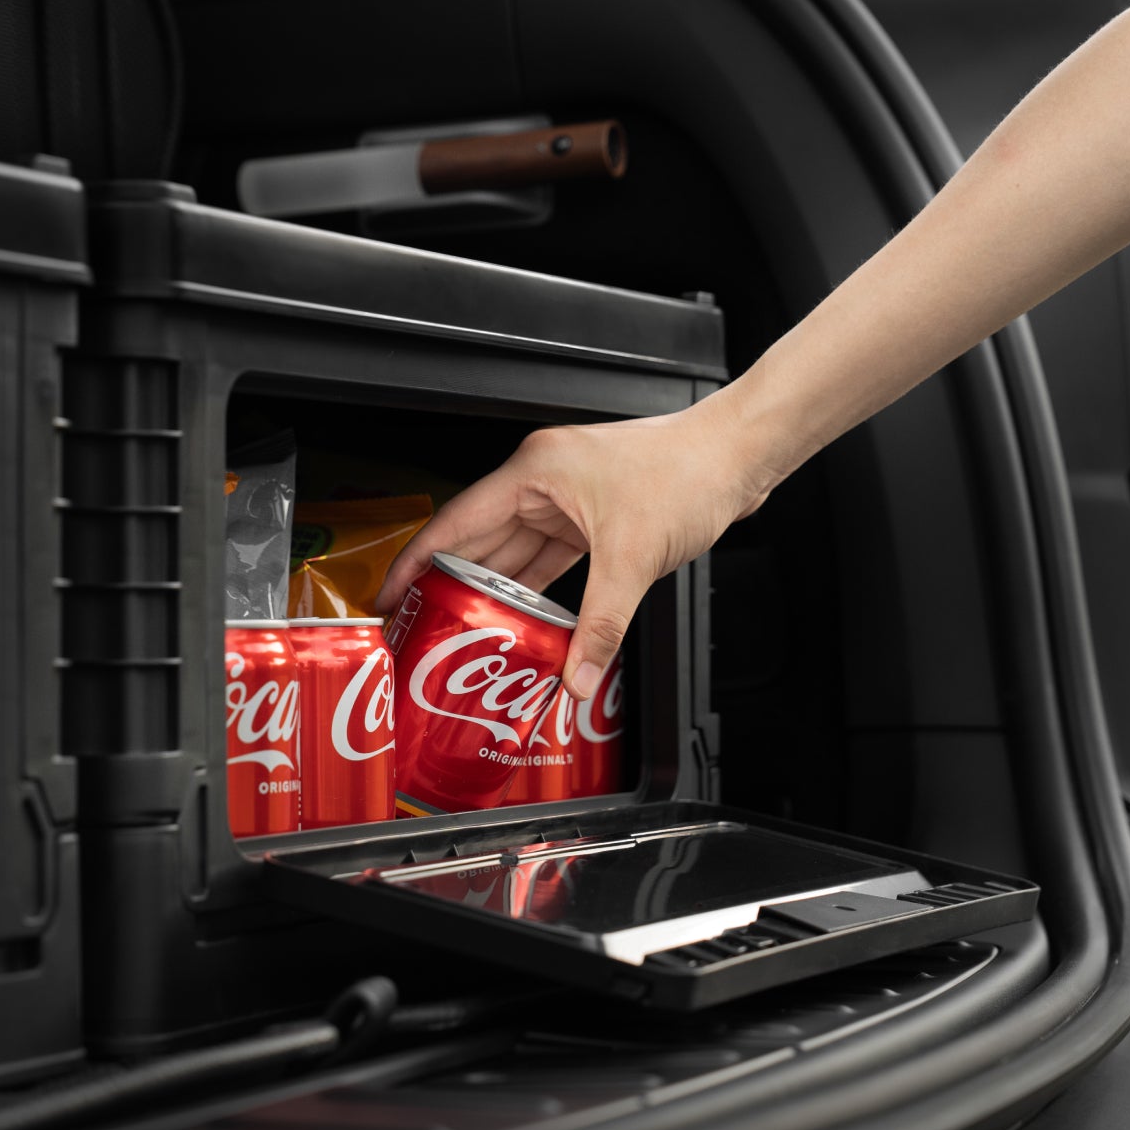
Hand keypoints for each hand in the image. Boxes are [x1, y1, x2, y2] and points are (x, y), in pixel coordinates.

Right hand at [375, 396, 775, 698]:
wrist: (739, 455)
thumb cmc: (687, 469)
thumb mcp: (633, 556)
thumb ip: (599, 625)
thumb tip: (575, 675)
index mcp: (535, 472)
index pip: (456, 523)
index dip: (418, 562)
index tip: (391, 594)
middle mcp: (545, 480)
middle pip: (481, 541)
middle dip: (453, 584)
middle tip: (421, 626)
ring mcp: (570, 498)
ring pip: (518, 552)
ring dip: (498, 590)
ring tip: (468, 632)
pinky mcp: (595, 516)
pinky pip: (552, 558)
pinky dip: (538, 589)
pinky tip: (527, 619)